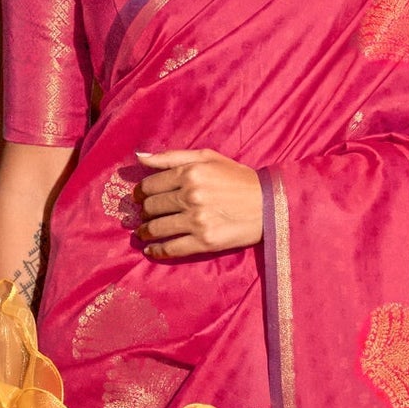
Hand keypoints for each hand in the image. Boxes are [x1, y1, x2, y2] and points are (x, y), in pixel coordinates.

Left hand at [136, 149, 263, 259]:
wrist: (269, 205)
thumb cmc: (238, 178)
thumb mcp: (208, 157)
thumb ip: (172, 156)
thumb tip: (139, 157)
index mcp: (190, 173)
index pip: (150, 185)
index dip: (140, 193)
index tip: (139, 198)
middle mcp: (191, 196)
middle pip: (151, 207)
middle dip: (143, 212)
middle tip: (142, 216)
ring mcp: (197, 220)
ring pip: (157, 228)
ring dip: (145, 232)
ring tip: (143, 233)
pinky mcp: (204, 242)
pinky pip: (171, 248)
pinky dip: (157, 251)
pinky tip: (151, 250)